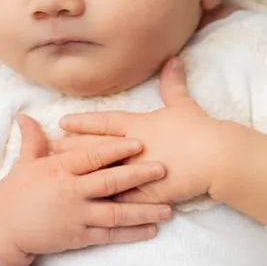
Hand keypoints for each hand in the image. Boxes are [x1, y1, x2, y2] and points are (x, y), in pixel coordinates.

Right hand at [0, 115, 171, 265]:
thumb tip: (26, 115)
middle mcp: (71, 192)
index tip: (140, 141)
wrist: (2, 229)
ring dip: (144, 210)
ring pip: (116, 213)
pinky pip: (110, 236)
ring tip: (168, 208)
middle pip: (110, 182)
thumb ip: (33, 140)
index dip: (117, 148)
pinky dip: (131, 233)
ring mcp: (76, 216)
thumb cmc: (15, 193)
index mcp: (59, 169)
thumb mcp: (24, 163)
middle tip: (164, 168)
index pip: (93, 156)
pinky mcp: (78, 237)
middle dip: (139, 175)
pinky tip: (151, 230)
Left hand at [58, 57, 232, 205]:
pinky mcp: (145, 193)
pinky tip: (85, 206)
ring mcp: (136, 172)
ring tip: (60, 179)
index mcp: (138, 125)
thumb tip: (173, 59)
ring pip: (101, 175)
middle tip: (50, 151)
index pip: (104, 123)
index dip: (82, 123)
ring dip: (80, 177)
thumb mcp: (183, 104)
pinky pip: (120, 199)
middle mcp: (132, 148)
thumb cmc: (200, 129)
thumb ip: (173, 84)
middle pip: (94, 149)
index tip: (62, 123)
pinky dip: (102, 202)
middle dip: (71, 150)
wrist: (217, 157)